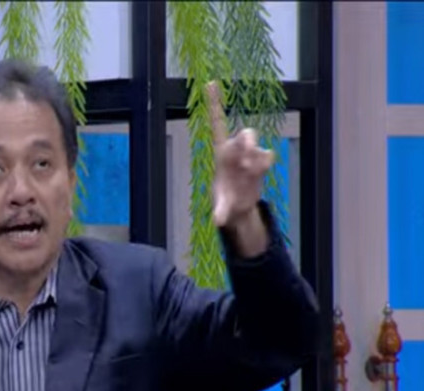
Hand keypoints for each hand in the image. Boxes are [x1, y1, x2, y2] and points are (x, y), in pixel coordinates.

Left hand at [207, 81, 274, 227]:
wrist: (239, 205)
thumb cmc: (226, 199)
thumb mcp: (222, 207)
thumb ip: (221, 212)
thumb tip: (219, 222)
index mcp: (220, 152)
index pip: (217, 123)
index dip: (215, 103)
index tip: (209, 82)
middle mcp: (236, 150)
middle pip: (245, 134)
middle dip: (247, 141)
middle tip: (245, 157)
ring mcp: (250, 155)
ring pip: (257, 145)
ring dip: (255, 155)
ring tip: (249, 172)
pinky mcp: (262, 161)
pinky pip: (267, 156)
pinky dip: (264, 163)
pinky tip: (257, 173)